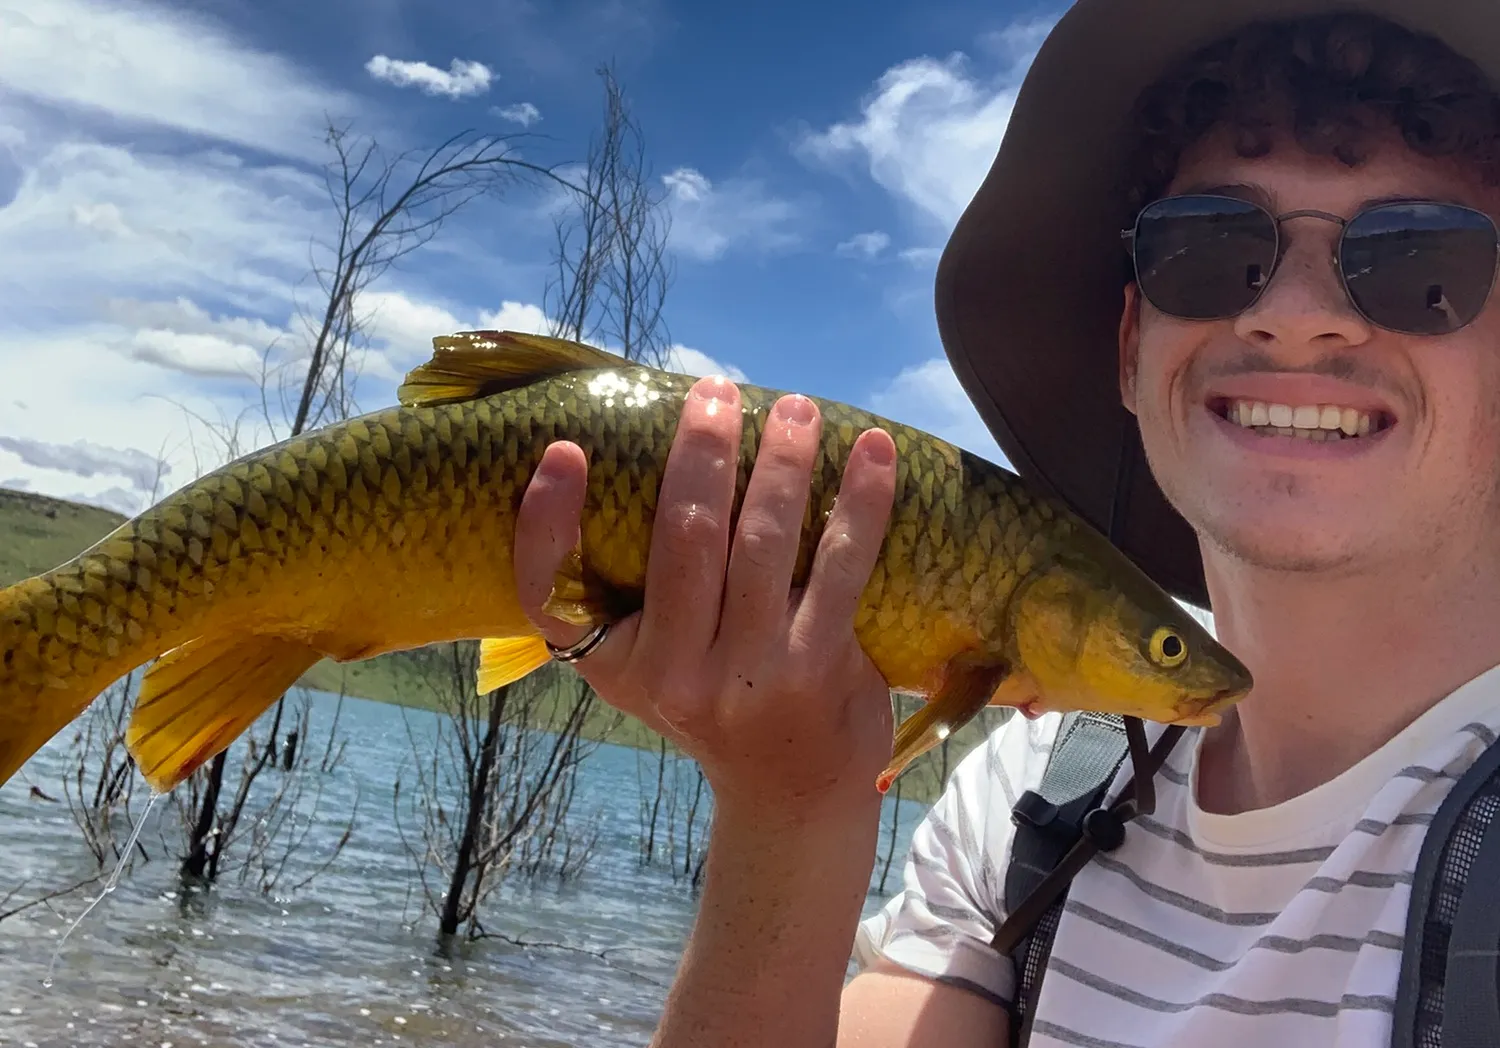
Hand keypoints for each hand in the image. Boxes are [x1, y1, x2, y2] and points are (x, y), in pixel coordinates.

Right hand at [513, 376, 898, 818]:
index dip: (546, 520)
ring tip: (793, 408)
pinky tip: (871, 451)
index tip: (564, 450)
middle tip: (713, 392)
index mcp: (615, 663)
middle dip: (699, 453)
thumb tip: (628, 465)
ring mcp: (749, 672)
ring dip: (780, 463)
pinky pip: (839, 565)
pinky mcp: (817, 667)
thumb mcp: (643, 666)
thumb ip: (623, 594)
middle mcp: (673, 673)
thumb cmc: (709, 703)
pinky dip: (859, 502)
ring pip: (761, 542)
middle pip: (679, 540)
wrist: (789, 792)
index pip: (553, 592)